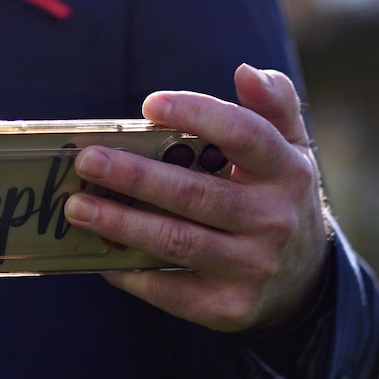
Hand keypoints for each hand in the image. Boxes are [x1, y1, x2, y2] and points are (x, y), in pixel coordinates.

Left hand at [64, 64, 330, 331]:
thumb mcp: (289, 149)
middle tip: (86, 161)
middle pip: (194, 193)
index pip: (242, 135)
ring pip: (175, 241)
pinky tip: (101, 257)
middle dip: (134, 176)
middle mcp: (273, 220)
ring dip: (121, 223)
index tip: (149, 106)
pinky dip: (132, 274)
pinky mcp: (229, 307)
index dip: (196, 116)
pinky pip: (171, 290)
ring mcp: (252, 267)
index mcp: (285, 171)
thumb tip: (244, 72)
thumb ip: (272, 104)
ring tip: (77, 208)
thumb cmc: (276, 197)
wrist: (302, 282)